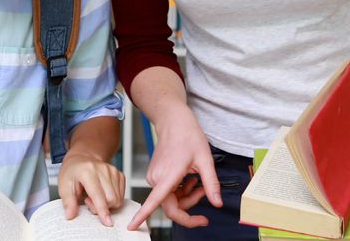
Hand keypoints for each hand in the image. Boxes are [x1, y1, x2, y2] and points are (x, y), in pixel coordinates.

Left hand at [59, 150, 125, 226]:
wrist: (81, 159)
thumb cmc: (72, 172)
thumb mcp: (64, 186)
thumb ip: (68, 202)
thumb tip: (70, 216)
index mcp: (87, 171)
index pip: (98, 194)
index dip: (102, 210)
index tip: (107, 222)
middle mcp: (103, 169)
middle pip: (111, 199)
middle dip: (102, 208)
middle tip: (88, 202)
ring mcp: (113, 171)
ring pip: (118, 198)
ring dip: (107, 204)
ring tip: (94, 197)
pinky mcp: (119, 174)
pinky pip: (121, 195)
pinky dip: (113, 199)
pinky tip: (102, 194)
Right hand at [128, 106, 220, 230]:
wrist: (174, 121)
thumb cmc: (188, 136)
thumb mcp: (205, 160)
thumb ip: (211, 184)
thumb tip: (216, 203)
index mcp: (168, 175)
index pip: (154, 201)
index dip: (142, 216)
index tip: (133, 227)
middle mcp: (156, 178)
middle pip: (171, 206)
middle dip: (189, 205)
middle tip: (204, 193)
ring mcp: (154, 177)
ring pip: (170, 200)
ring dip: (186, 197)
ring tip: (198, 182)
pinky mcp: (155, 176)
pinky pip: (168, 192)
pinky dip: (180, 191)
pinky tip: (188, 179)